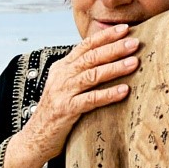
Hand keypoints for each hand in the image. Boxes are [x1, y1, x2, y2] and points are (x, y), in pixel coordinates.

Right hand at [4, 24, 138, 167]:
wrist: (34, 139)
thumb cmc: (56, 112)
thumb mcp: (65, 86)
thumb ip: (81, 73)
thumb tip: (108, 60)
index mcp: (62, 67)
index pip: (85, 45)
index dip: (105, 36)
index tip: (124, 28)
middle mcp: (61, 76)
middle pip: (90, 57)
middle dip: (114, 48)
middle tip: (134, 42)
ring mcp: (62, 92)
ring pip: (91, 75)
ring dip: (114, 68)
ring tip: (134, 62)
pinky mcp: (65, 110)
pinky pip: (90, 100)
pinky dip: (108, 94)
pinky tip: (124, 91)